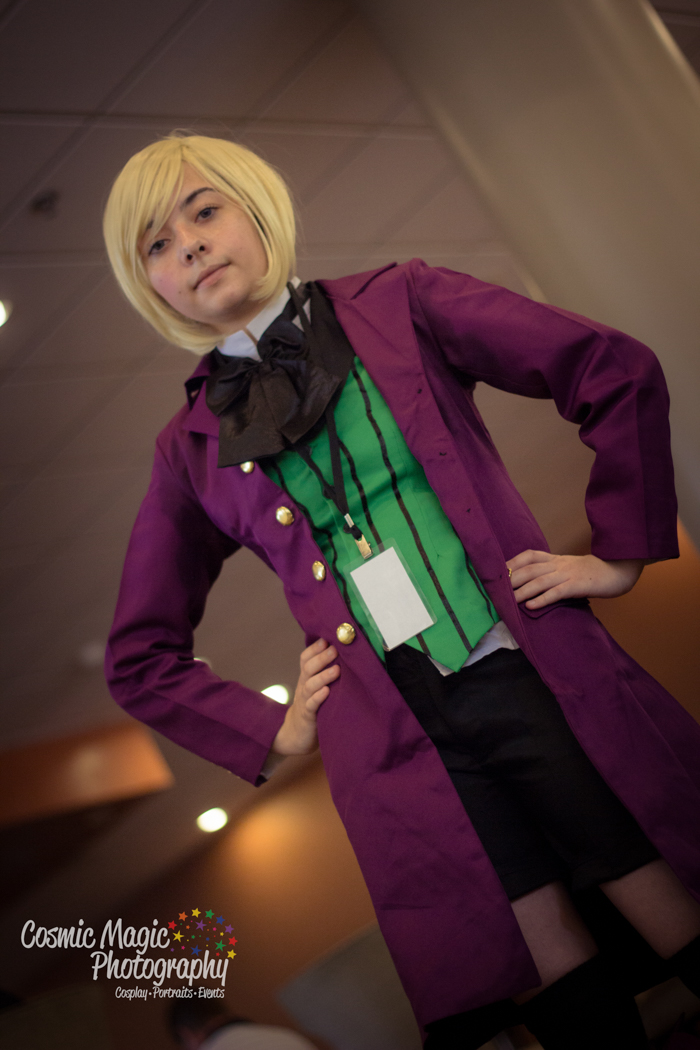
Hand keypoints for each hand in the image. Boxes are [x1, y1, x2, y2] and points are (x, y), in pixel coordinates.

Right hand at [270, 639, 339, 755]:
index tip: (327, 638)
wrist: (297, 734)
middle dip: (321, 657)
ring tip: (336, 669)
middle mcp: (303, 686)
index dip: (314, 648)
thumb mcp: (316, 686)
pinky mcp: (308, 716)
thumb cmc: (314, 706)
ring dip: (323, 676)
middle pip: (308, 668)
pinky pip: (311, 705)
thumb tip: (344, 651)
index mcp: (306, 677)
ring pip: (310, 685)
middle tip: (335, 649)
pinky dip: (318, 698)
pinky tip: (327, 692)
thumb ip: (324, 671)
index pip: (305, 658)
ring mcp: (304, 701)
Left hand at [506, 550, 644, 609]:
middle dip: (511, 579)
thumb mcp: (570, 568)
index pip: (529, 556)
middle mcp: (559, 564)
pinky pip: (557, 592)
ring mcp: (568, 574)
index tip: (496, 572)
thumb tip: (532, 586)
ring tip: (508, 600)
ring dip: (522, 590)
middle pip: (529, 569)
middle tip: (496, 590)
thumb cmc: (593, 572)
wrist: (619, 569)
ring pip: (540, 580)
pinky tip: (531, 606)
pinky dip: (543, 599)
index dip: (512, 563)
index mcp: (556, 559)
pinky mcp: (578, 585)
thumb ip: (553, 573)